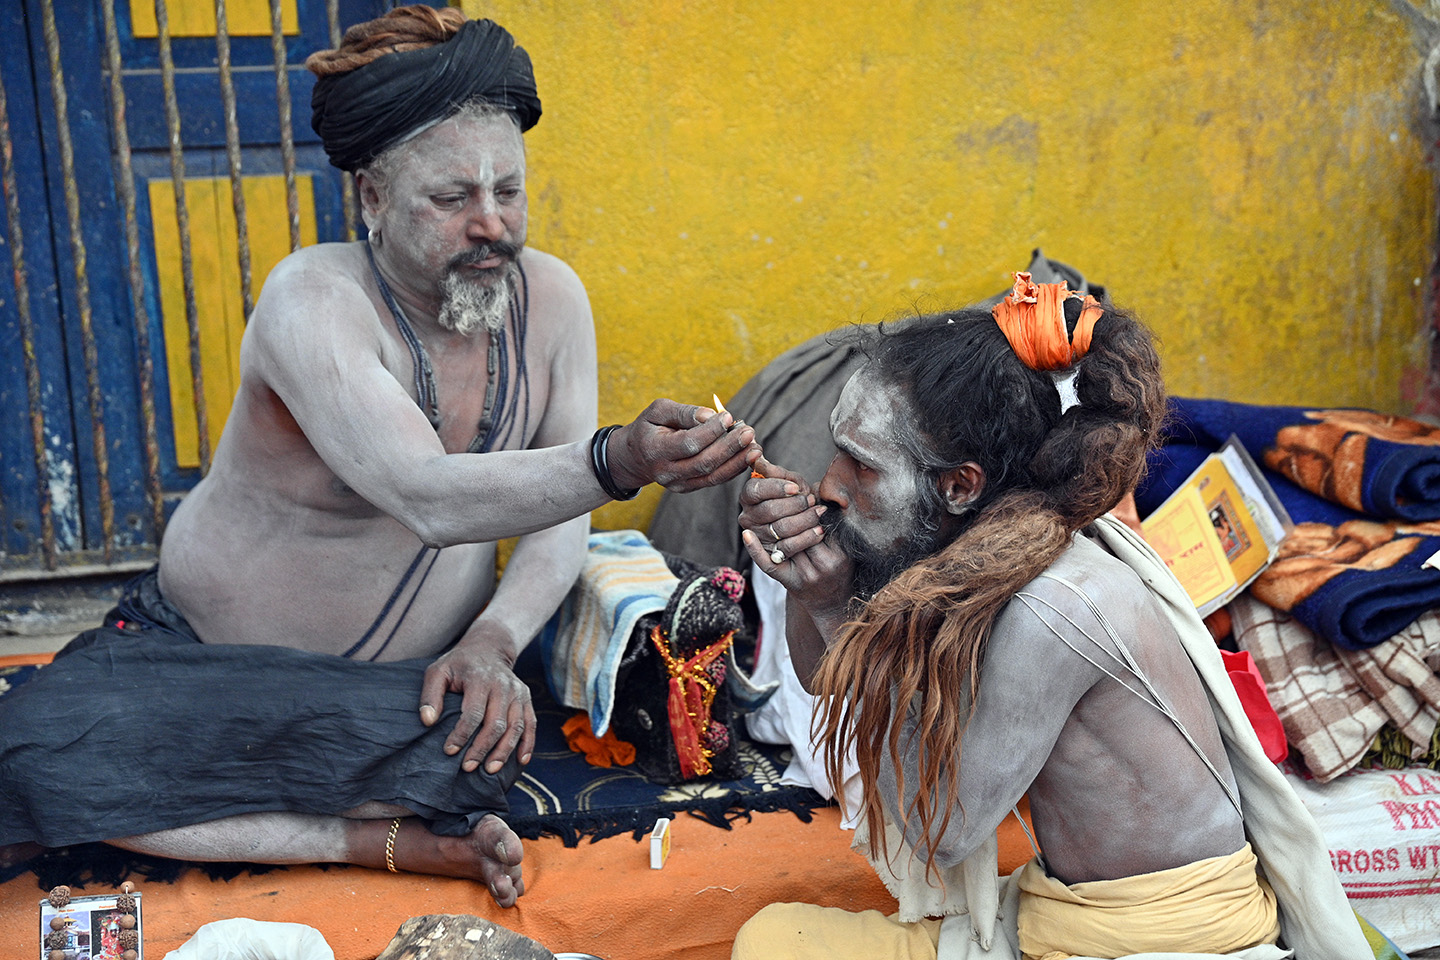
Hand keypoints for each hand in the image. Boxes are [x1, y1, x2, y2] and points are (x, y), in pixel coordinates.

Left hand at [418, 623, 534, 774]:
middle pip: (496, 723)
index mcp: (480, 679)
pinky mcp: (526, 699)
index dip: (462, 735)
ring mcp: (518, 692)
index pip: (473, 713)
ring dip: (504, 751)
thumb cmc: (459, 664)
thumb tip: (427, 721)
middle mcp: (503, 686)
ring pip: (515, 727)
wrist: (488, 647)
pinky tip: (521, 761)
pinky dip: (528, 743)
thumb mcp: (438, 672)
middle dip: (482, 748)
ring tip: (490, 770)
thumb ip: (430, 696)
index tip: (449, 751)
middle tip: (468, 767)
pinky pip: (531, 724)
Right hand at [607, 399, 759, 492]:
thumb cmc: (649, 427)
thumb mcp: (658, 411)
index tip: (728, 417)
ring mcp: (678, 484)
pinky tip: (748, 456)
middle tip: (749, 431)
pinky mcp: (689, 488)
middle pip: (704, 462)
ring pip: (713, 476)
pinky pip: (715, 480)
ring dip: (737, 461)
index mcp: (655, 450)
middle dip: (729, 447)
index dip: (710, 431)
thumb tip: (711, 415)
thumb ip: (683, 412)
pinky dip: (734, 469)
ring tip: (755, 446)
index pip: (688, 444)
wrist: (635, 457)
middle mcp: (666, 472)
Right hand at [738, 454, 826, 564]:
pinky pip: (785, 551)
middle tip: (812, 501)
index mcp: (749, 496)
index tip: (796, 488)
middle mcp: (747, 518)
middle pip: (769, 511)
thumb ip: (777, 471)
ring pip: (780, 530)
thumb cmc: (797, 500)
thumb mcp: (791, 483)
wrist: (808, 528)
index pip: (756, 490)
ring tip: (820, 514)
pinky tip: (818, 533)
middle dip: (795, 505)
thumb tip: (756, 451)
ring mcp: (757, 538)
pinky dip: (803, 541)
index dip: (776, 488)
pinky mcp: (769, 557)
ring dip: (805, 521)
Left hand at [740, 455, 852, 618]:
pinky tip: (747, 534)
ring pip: (783, 542)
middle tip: (785, 495)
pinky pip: (768, 564)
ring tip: (769, 506)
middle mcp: (823, 565)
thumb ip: (833, 516)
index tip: (800, 489)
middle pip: (798, 530)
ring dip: (774, 522)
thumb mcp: (845, 542)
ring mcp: (804, 575)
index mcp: (839, 553)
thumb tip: (814, 486)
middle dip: (789, 510)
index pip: (818, 521)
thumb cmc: (840, 565)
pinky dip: (756, 549)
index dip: (805, 503)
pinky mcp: (788, 581)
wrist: (833, 603)